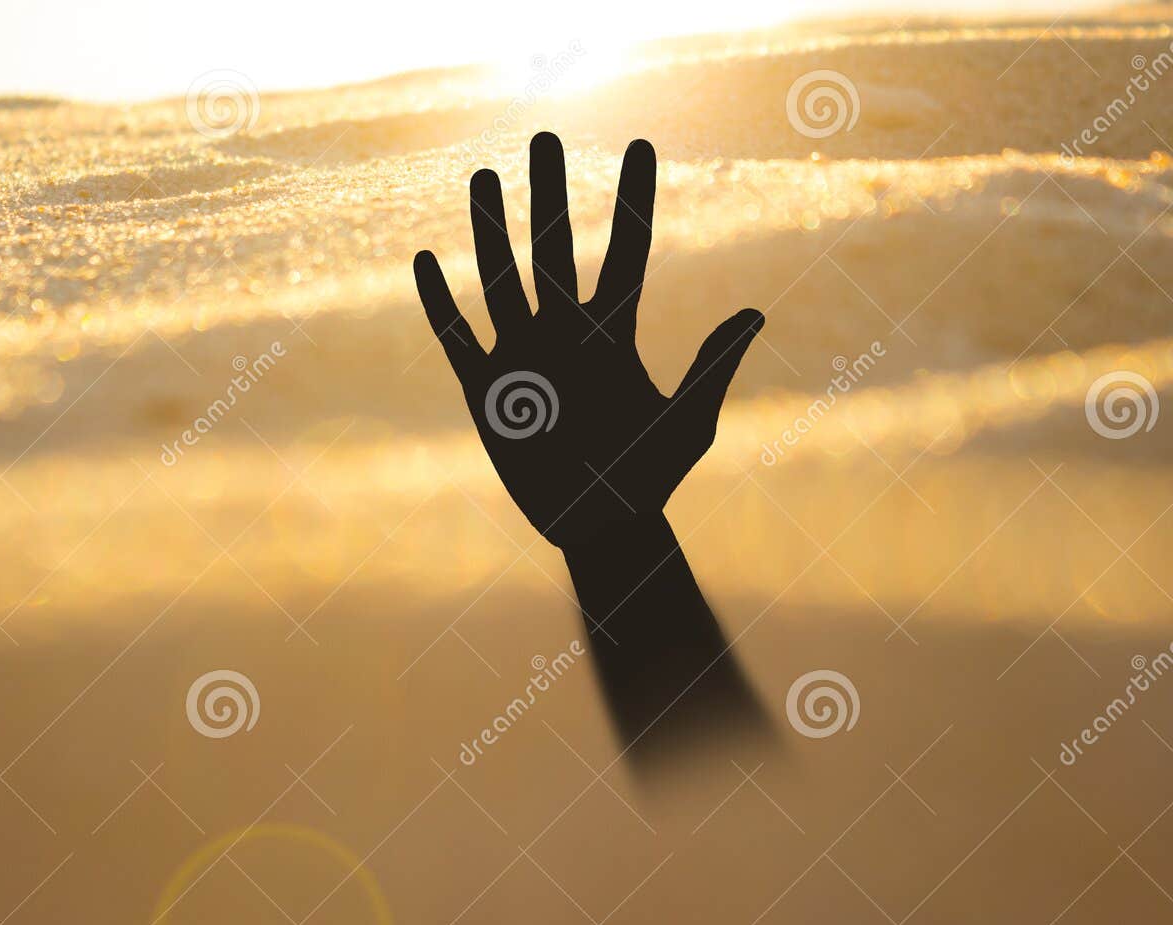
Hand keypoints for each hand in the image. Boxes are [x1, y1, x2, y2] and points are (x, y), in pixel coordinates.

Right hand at [413, 132, 763, 548]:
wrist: (597, 529)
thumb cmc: (649, 480)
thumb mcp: (688, 425)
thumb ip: (713, 367)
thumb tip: (756, 311)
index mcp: (615, 335)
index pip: (628, 250)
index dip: (635, 197)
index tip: (642, 143)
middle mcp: (566, 334)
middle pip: (554, 249)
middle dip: (549, 193)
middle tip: (544, 135)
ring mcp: (524, 358)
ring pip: (501, 279)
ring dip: (492, 229)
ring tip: (484, 176)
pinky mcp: (486, 391)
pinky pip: (458, 338)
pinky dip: (441, 303)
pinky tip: (427, 260)